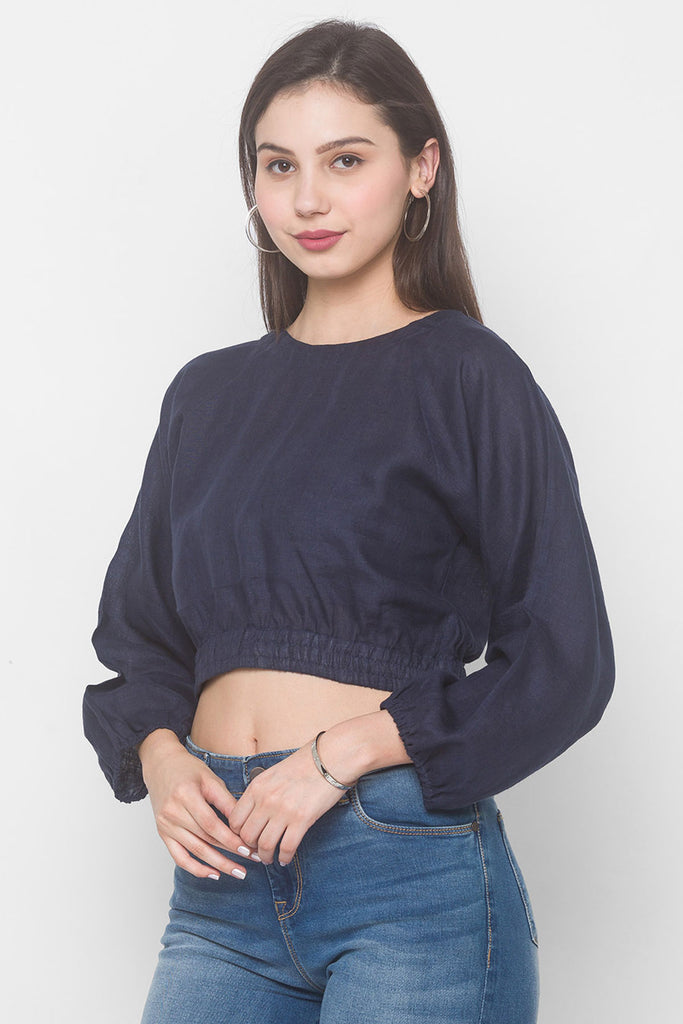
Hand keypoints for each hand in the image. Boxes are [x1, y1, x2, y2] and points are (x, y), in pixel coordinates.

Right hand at [139, 729, 260, 880]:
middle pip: (204, 840)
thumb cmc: (188, 769)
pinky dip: (196, 868)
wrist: (160, 765)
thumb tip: (246, 824)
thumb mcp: (210, 779)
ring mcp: (165, 825)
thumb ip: (226, 801)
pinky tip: (213, 874)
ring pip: (195, 851)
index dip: (230, 839)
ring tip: (238, 872)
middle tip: (252, 861)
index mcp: (185, 795)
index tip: (249, 849)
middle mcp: (172, 812)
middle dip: (230, 854)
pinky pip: (179, 857)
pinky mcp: (163, 833)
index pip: (211, 824)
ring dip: (218, 865)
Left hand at [228, 738, 353, 865]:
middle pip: (247, 836)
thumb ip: (261, 791)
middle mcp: (267, 800)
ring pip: (265, 845)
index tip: (246, 837)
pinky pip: (287, 847)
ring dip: (265, 857)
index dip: (238, 833)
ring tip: (269, 858)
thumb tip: (254, 813)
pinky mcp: (302, 819)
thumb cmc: (305, 763)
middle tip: (256, 850)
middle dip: (250, 848)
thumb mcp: (274, 773)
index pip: (235, 819)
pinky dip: (284, 857)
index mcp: (257, 787)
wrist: (331, 757)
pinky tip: (285, 858)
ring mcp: (284, 810)